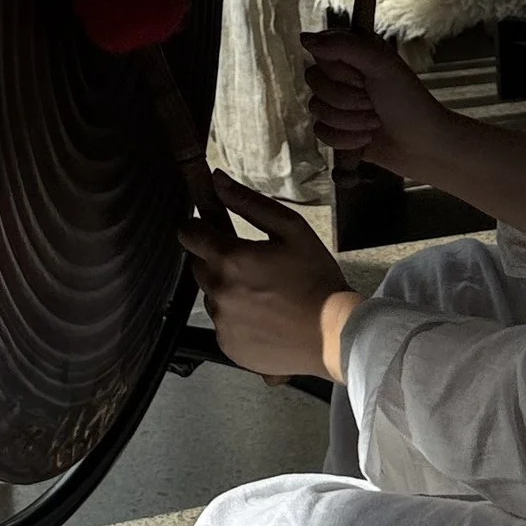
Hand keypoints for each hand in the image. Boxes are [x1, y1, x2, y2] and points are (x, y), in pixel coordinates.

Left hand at [180, 173, 354, 381]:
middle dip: (215, 257)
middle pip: (197, 264)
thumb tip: (216, 179)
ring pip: (211, 294)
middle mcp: (218, 292)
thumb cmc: (317, 278)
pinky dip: (235, 316)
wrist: (336, 335)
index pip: (189, 233)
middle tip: (249, 261)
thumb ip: (248, 202)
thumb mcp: (291, 229)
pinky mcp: (229, 347)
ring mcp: (222, 323)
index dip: (199, 226)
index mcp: (229, 259)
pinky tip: (264, 315)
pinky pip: (222, 323)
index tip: (212, 227)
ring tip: (262, 291)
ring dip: (226, 288)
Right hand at [304, 20, 525, 236]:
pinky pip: (320, 133)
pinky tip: (366, 140)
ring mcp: (338, 104)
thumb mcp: (381, 66)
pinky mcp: (336, 130)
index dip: (337, 69)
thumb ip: (344, 47)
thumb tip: (303, 38)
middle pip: (314, 81)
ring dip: (350, 121)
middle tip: (373, 102)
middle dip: (345, 98)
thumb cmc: (409, 102)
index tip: (360, 77)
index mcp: (353, 54)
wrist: (424, 146)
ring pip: (316, 109)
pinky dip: (345, 140)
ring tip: (375, 122)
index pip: (319, 52)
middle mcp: (342, 76)